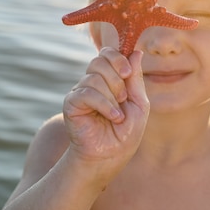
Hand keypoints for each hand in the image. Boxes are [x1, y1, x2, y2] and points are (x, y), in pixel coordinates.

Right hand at [63, 47, 148, 175]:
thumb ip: (135, 78)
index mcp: (109, 79)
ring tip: (117, 115)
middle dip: (117, 79)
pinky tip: (112, 118)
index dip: (117, 56)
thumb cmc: (125, 133)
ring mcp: (81, 92)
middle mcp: (93, 82)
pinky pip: (87, 93)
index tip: (127, 71)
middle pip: (100, 60)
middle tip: (123, 98)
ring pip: (95, 77)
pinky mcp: (71, 103)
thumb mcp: (139, 103)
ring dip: (112, 97)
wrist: (110, 157)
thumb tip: (136, 52)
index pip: (107, 53)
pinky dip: (104, 105)